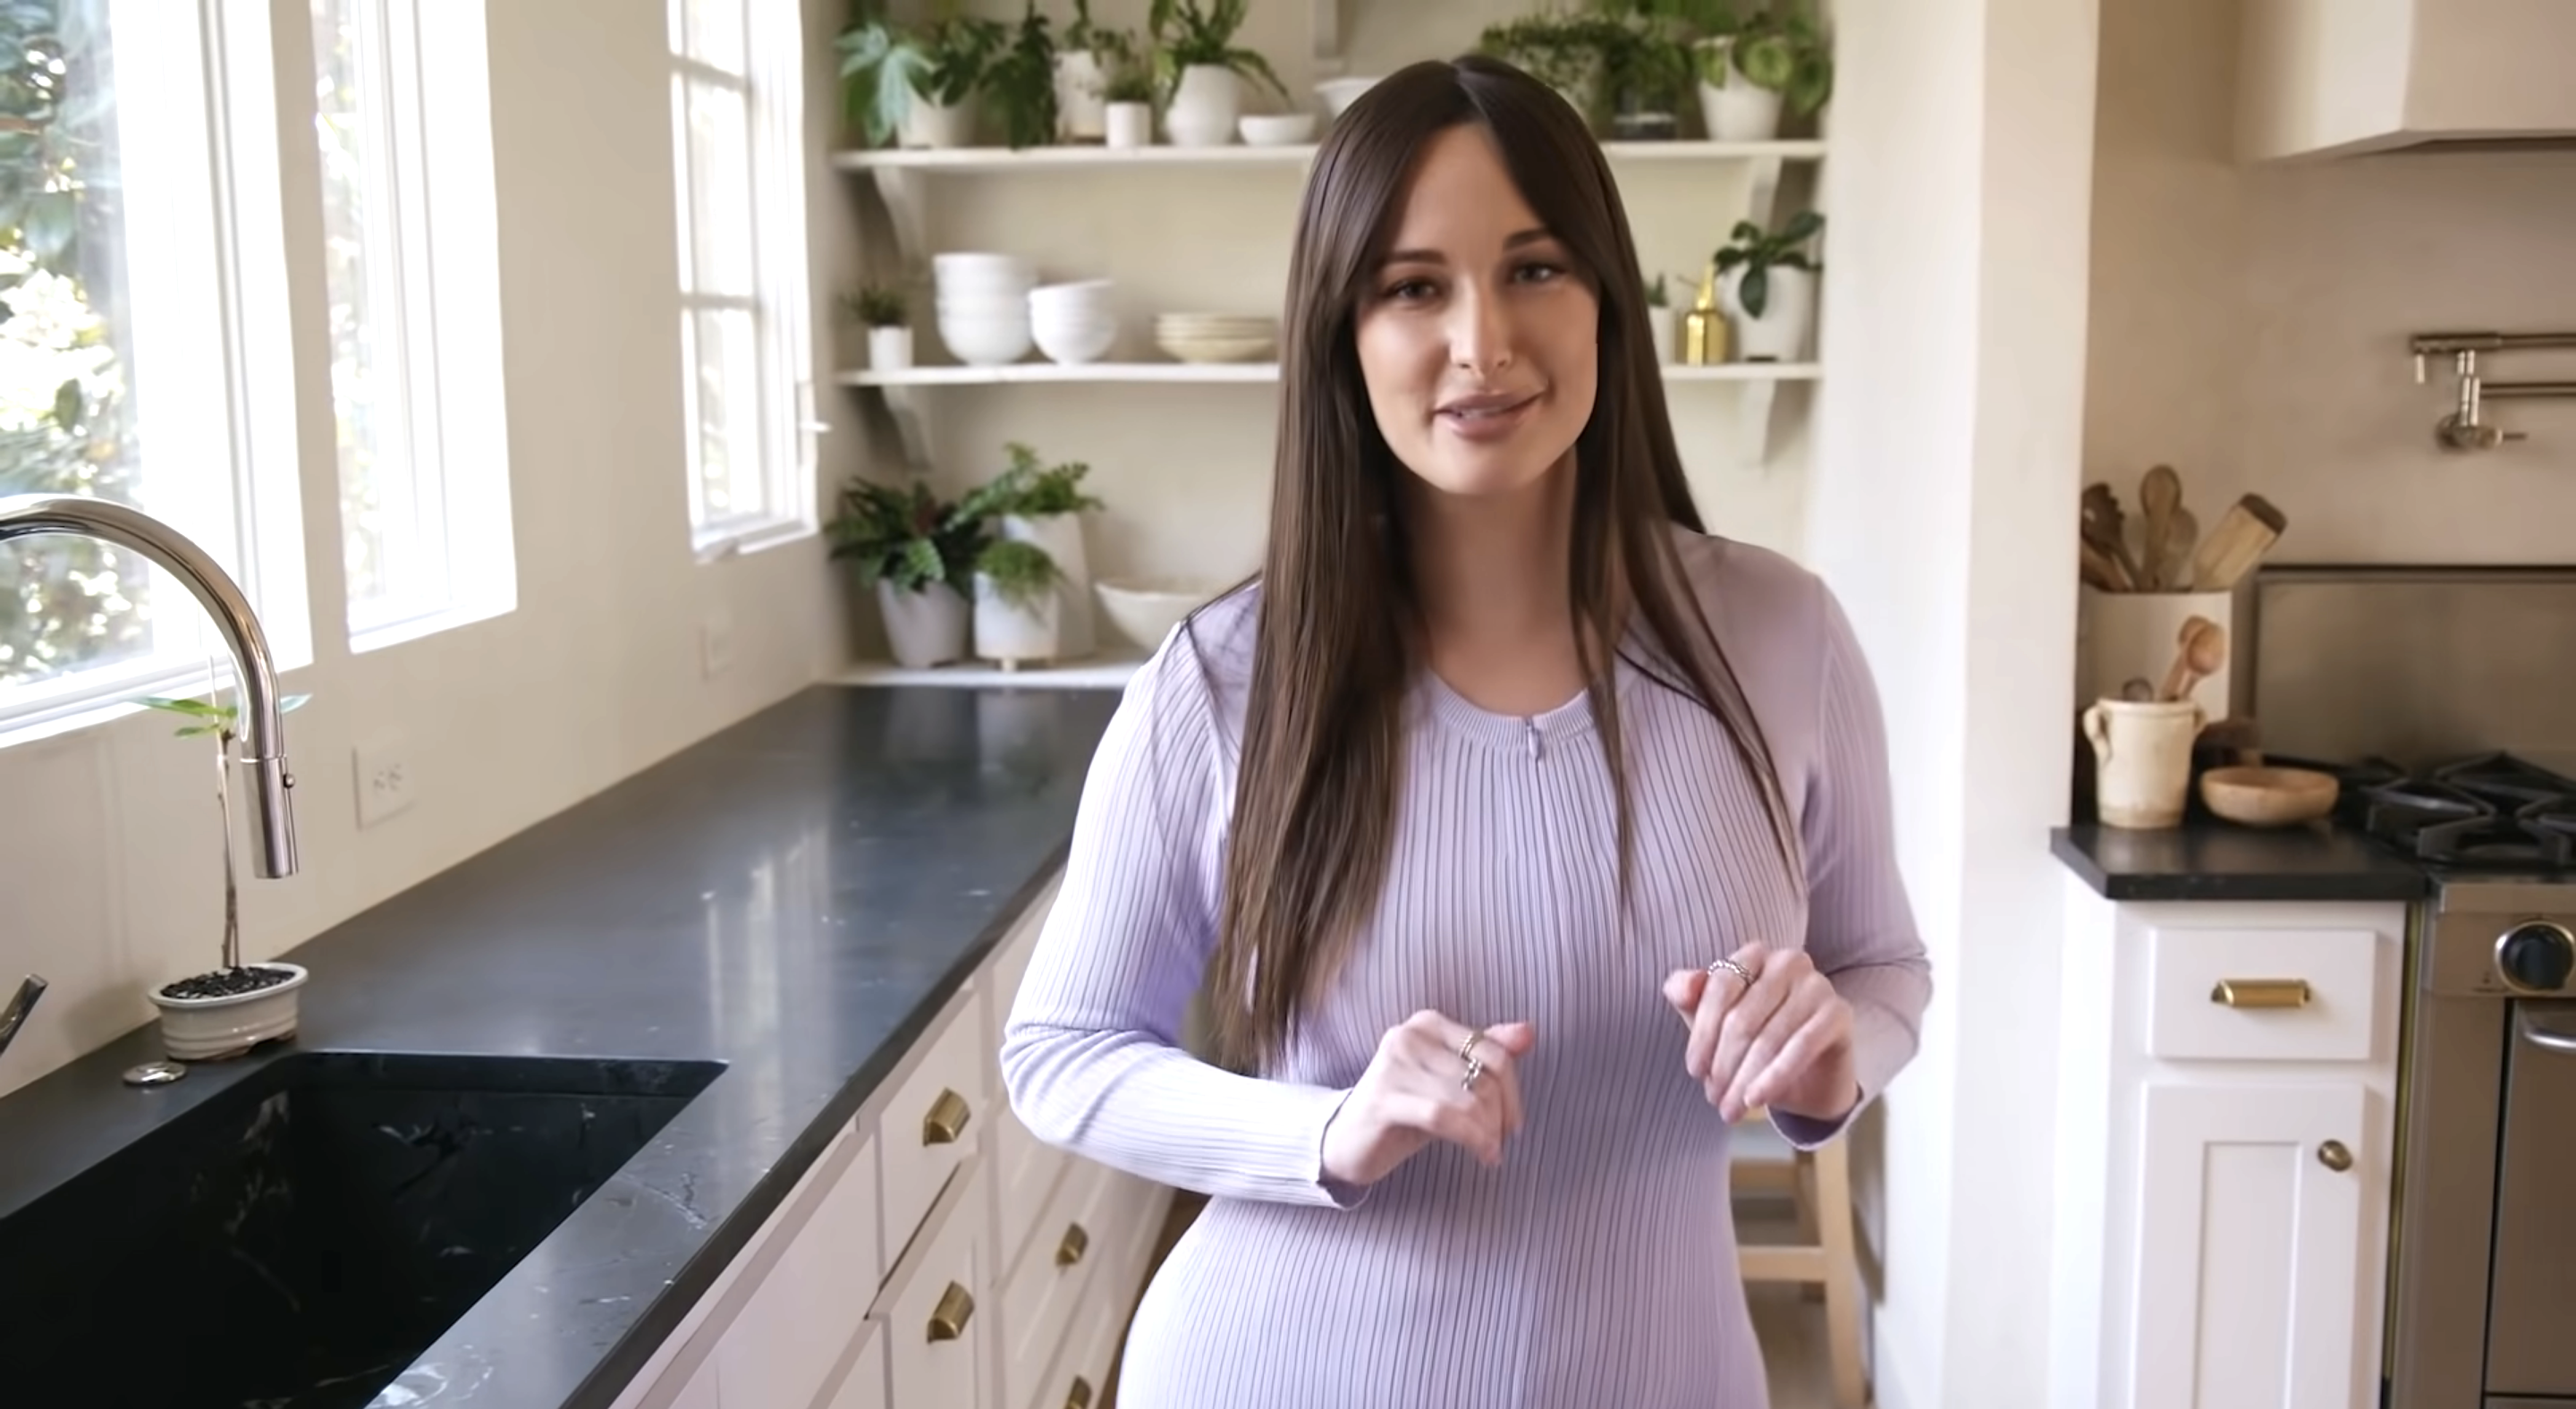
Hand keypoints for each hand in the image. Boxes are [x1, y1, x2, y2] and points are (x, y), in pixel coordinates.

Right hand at [1320, 1011, 1535, 1187]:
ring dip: (1486, 1132)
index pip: (1493, 1051)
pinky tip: (1480, 1155)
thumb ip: (1486, 1054)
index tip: (1513, 1125)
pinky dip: (1470, 1138)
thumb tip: (1528, 1032)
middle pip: (1483, 1076)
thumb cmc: (1404, 1109)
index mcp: (1428, 1023)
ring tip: (1488, 1152)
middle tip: (1497, 1144)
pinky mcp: (1383, 1098)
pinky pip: (1443, 1116)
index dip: (1513, 1093)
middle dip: (1499, 1117)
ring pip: (1466, 1098)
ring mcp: (1393, 1064)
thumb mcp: (1449, 1082)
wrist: (1347, 1140)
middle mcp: (1409, 1035)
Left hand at [1661, 944, 1856, 1123]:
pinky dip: (1776, 1076)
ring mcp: (1817, 984)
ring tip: (1731, 1109)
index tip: (1695, 1071)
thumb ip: (1688, 998)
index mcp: (1753, 955)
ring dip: (1745, 1080)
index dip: (1703, 1034)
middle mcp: (1788, 961)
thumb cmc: (1754, 1043)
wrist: (1806, 1078)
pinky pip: (1801, 1047)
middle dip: (1724, 1065)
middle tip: (1715, 1099)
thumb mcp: (1713, 1023)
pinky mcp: (1839, 1012)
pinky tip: (1757, 1100)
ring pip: (1769, 1038)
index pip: (1719, 989)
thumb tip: (1681, 988)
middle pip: (1742, 1018)